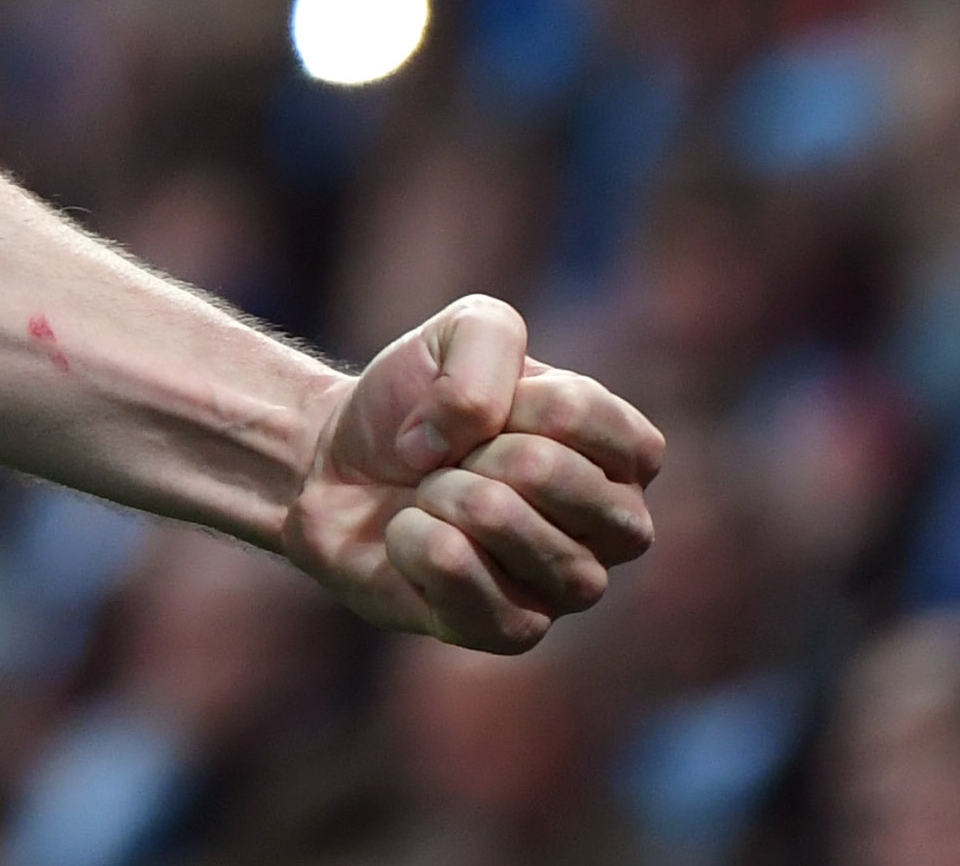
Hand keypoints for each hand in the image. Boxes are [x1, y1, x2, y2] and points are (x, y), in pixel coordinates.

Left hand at [282, 295, 664, 651]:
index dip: (518, 401)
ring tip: (430, 493)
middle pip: (552, 476)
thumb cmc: (418, 401)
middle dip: (477, 450)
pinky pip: (460, 578)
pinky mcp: (512, 631)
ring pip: (507, 527)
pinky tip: (410, 536)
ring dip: (442, 493)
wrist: (337, 464)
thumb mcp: (461, 329)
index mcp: (622, 454)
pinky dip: (414, 541)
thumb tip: (473, 437)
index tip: (489, 409)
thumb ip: (489, 345)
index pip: (592, 420)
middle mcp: (614, 527)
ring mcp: (569, 587)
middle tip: (452, 457)